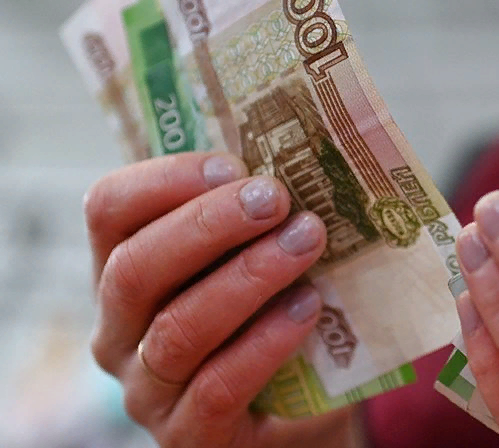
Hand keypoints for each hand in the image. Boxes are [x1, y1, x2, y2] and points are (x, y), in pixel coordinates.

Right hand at [85, 153, 362, 447]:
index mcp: (123, 273)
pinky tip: (308, 308)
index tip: (234, 164)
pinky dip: (266, 341)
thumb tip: (301, 160)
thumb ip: (255, 221)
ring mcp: (149, 391)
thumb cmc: (273, 322)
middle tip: (276, 198)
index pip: (109, 211)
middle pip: (134, 269)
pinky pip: (219, 387)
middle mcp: (120, 333)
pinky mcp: (191, 437)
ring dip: (248, 276)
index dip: (166, 180)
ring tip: (306, 242)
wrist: (298, 419)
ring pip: (177, 328)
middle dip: (209, 225)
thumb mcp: (255, 263)